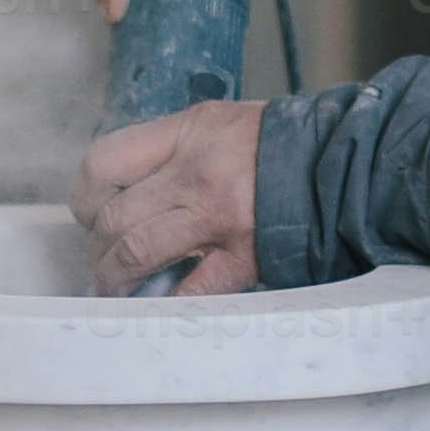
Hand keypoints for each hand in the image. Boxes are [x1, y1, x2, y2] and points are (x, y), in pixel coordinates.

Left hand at [72, 98, 264, 294]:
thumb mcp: (222, 124)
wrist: (345, 164)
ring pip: (136, 253)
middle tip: (101, 261)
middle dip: (97, 248)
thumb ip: (175, 148)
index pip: (103, 161)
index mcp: (188, 132)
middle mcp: (195, 172)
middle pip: (113, 217)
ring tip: (115, 288)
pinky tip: (156, 306)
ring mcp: (217, 217)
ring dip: (115, 279)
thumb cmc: (282, 144)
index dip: (83, 195)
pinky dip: (164, 302)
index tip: (88, 213)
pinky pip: (188, 289)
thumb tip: (128, 186)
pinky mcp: (242, 255)